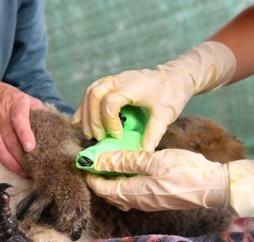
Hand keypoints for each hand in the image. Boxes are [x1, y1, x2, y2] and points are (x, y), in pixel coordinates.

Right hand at [0, 79, 43, 175]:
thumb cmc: (9, 98)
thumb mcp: (26, 98)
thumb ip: (39, 112)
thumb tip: (54, 127)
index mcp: (15, 102)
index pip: (19, 119)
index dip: (25, 134)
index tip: (30, 148)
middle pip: (9, 138)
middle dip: (20, 157)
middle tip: (30, 170)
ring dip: (8, 161)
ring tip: (20, 171)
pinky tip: (4, 166)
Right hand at [73, 41, 236, 150]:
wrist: (175, 76)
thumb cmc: (172, 94)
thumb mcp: (165, 116)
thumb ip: (152, 135)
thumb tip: (141, 154)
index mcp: (133, 86)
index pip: (110, 102)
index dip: (109, 122)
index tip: (117, 136)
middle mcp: (119, 80)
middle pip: (94, 95)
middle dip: (93, 119)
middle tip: (98, 138)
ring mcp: (113, 79)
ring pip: (89, 92)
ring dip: (86, 114)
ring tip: (89, 134)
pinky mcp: (110, 82)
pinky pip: (91, 92)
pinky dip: (84, 107)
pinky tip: (78, 121)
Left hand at [85, 149, 253, 216]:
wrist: (214, 187)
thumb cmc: (186, 172)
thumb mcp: (154, 160)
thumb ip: (125, 160)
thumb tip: (99, 159)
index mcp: (133, 192)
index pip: (102, 187)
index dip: (90, 174)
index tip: (83, 159)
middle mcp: (137, 202)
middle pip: (108, 192)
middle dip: (97, 177)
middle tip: (92, 159)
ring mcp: (147, 202)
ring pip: (119, 193)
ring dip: (110, 180)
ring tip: (107, 161)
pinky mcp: (156, 199)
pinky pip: (131, 193)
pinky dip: (123, 181)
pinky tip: (127, 168)